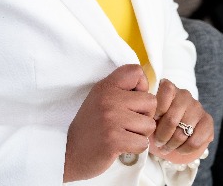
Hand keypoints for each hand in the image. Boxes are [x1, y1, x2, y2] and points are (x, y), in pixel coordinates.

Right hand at [63, 64, 156, 181]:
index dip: (141, 86)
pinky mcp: (114, 140)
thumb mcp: (100, 98)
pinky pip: (143, 143)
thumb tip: (147, 85)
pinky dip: (136, 147)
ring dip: (141, 133)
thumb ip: (120, 89)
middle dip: (145, 115)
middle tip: (129, 122)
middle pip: (151, 101)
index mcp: (106, 86)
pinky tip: (122, 145)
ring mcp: (111, 119)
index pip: (136, 71)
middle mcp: (108, 98)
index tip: (132, 99)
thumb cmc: (91, 126)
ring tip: (124, 134)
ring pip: (150, 124)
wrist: (71, 151)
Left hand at [148, 79, 213, 164]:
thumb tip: (144, 120)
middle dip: (162, 136)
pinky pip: (195, 141)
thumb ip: (148, 111)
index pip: (165, 91)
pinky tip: (178, 150)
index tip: (152, 120)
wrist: (180, 123)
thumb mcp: (152, 110)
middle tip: (157, 144)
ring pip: (182, 133)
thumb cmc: (161, 115)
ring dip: (172, 145)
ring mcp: (198, 107)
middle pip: (172, 119)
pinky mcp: (208, 121)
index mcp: (170, 88)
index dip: (157, 109)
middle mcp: (185, 95)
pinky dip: (184, 149)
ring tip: (165, 149)